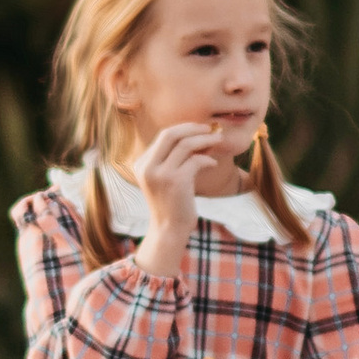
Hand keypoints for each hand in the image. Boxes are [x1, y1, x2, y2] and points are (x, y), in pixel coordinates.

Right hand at [132, 116, 215, 280]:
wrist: (168, 230)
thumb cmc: (172, 204)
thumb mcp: (165, 178)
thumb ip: (172, 158)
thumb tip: (197, 135)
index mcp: (142, 164)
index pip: (163, 136)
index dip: (184, 128)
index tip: (199, 129)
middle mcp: (147, 167)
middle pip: (170, 133)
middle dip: (193, 128)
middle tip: (210, 129)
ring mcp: (160, 174)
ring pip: (185, 144)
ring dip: (204, 140)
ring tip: (217, 141)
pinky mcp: (176, 181)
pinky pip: (195, 160)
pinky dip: (207, 159)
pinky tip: (213, 164)